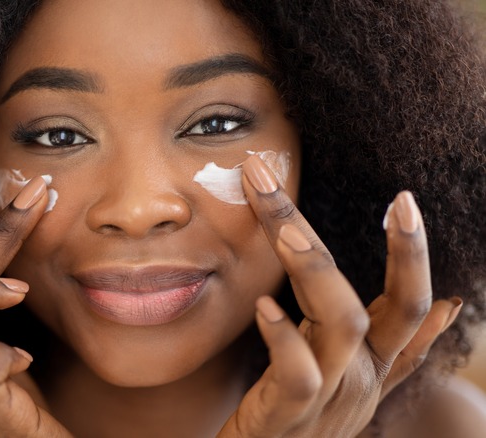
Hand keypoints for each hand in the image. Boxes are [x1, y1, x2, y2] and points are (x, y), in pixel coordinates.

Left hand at [218, 155, 461, 437]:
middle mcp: (361, 378)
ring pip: (344, 326)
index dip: (414, 255)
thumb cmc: (300, 417)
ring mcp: (328, 400)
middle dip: (377, 243)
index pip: (411, 305)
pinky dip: (284, 337)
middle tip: (354, 187)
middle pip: (386, 304)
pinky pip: (299, 375)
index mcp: (375, 364)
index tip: (403, 201)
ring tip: (285, 229)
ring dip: (315, 270)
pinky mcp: (288, 417)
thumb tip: (450, 306)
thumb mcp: (355, 381)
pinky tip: (263, 305)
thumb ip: (399, 349)